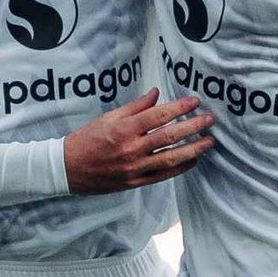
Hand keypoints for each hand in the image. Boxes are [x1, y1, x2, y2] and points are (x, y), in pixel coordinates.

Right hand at [63, 89, 215, 193]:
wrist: (68, 168)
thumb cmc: (86, 139)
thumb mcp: (108, 117)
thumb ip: (134, 107)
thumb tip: (156, 94)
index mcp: (124, 129)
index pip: (158, 116)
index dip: (180, 107)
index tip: (195, 102)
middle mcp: (131, 149)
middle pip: (170, 136)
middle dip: (193, 127)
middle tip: (210, 120)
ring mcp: (134, 168)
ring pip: (171, 157)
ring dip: (193, 149)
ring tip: (209, 141)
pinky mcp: (135, 182)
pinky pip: (163, 175)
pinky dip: (180, 167)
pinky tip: (193, 160)